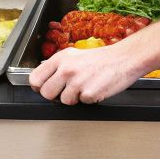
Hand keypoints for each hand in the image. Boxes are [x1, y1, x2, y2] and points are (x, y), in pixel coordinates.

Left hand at [29, 40, 151, 104]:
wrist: (124, 58)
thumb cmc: (101, 58)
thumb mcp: (74, 55)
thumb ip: (58, 67)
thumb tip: (44, 81)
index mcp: (60, 58)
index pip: (35, 78)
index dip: (39, 87)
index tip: (44, 88)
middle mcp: (66, 69)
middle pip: (46, 93)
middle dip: (55, 96)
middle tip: (66, 90)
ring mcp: (77, 82)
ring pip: (63, 101)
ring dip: (74, 98)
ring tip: (84, 87)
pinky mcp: (89, 93)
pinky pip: (82, 103)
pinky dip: (88, 99)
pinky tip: (95, 88)